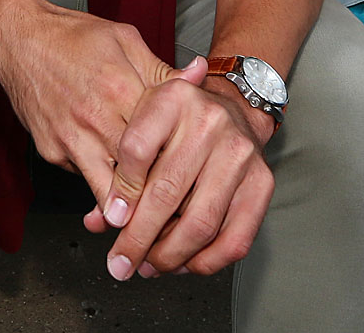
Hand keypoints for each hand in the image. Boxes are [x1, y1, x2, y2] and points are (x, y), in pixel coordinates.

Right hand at [0, 0, 201, 222]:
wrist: (17, 39)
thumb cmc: (70, 37)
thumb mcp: (124, 40)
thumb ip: (162, 68)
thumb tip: (200, 75)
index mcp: (121, 88)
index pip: (162, 138)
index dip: (182, 163)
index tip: (199, 182)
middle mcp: (95, 118)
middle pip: (138, 173)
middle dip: (160, 198)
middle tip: (182, 219)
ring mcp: (70, 138)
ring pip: (108, 191)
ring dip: (129, 210)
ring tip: (150, 226)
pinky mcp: (51, 151)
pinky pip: (82, 176)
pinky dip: (99, 184)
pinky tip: (115, 190)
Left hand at [83, 71, 273, 280]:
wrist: (232, 109)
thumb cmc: (178, 121)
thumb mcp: (142, 121)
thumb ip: (118, 167)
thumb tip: (101, 220)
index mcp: (173, 99)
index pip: (136, 149)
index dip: (120, 192)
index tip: (111, 219)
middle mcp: (210, 122)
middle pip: (166, 192)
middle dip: (138, 237)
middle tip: (121, 261)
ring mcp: (239, 154)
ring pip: (200, 222)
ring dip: (170, 255)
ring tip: (149, 265)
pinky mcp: (262, 182)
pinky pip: (235, 238)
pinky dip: (206, 261)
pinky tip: (184, 264)